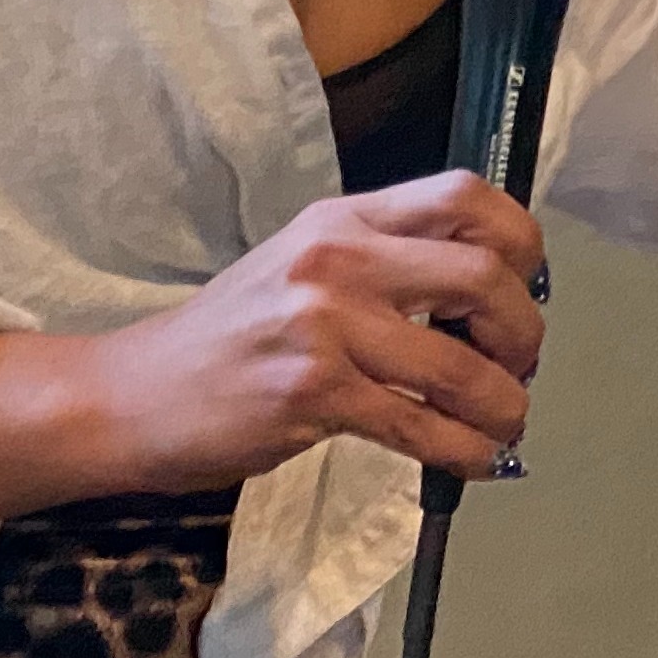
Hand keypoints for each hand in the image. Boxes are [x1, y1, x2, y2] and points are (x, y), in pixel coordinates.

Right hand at [88, 174, 545, 487]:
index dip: (520, 241)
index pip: (464, 197)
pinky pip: (418, 425)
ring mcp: (324, 327)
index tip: (527, 284)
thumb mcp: (305, 262)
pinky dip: (463, 449)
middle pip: (484, 276)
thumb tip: (490, 290)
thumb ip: (386, 259)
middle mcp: (338, 260)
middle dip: (525, 329)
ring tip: (506, 421)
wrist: (130, 395)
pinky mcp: (311, 395)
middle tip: (521, 362)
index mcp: (344, 218)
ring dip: (504, 402)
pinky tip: (475, 460)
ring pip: (460, 364)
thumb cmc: (230, 333)